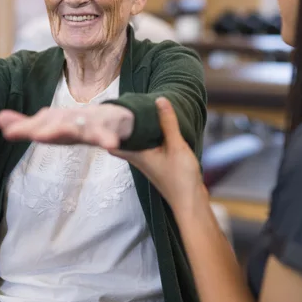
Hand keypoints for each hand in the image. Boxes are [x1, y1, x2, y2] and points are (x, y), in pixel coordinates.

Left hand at [0, 104, 133, 149]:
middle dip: (47, 128)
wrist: (117, 119)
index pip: (41, 123)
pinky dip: (108, 138)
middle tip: (35, 134)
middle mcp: (72, 120)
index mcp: (58, 122)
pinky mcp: (110, 129)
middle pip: (59, 123)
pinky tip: (111, 145)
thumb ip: (26, 126)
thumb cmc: (78, 124)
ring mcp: (92, 124)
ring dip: (74, 130)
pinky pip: (109, 135)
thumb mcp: (51, 126)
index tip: (9, 131)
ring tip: (63, 137)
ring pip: (82, 127)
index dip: (26, 127)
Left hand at [109, 97, 205, 212]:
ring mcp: (148, 162)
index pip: (113, 141)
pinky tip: (158, 128)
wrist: (191, 202)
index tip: (110, 112)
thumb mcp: (175, 146)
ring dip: (137, 130)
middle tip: (124, 107)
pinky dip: (149, 136)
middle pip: (124, 140)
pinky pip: (148, 146)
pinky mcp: (158, 164)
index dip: (110, 128)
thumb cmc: (180, 178)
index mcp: (136, 154)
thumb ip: (168, 123)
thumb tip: (159, 100)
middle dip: (122, 126)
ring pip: (136, 143)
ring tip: (140, 112)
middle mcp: (138, 159)